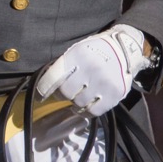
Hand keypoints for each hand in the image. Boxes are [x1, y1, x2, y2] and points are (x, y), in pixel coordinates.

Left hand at [35, 25, 152, 116]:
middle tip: (65, 92)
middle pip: (65, 92)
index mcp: (78, 55)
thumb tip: (46, 85)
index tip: (39, 96)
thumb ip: (63, 66)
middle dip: (62, 94)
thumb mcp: (76, 51)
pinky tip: (85, 106)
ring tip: (78, 96)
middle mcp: (91, 69)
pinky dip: (85, 112)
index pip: (54, 77)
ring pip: (78, 103)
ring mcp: (104, 82)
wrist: (123, 50)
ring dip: (75, 102)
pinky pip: (93, 112)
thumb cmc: (94, 52)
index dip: (43, 89)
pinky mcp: (115, 94)